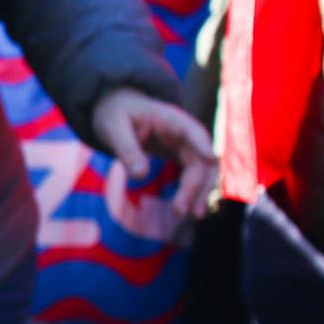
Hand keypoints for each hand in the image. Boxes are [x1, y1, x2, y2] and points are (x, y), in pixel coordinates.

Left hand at [91, 85, 217, 225]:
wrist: (117, 108)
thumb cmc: (115, 114)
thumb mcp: (113, 129)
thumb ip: (127, 150)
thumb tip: (139, 176)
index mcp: (169, 118)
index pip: (192, 130)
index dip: (202, 144)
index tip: (211, 159)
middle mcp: (184, 132)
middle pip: (199, 158)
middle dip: (195, 185)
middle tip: (181, 211)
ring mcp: (185, 144)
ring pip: (201, 169)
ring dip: (198, 191)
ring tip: (192, 215)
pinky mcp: (181, 155)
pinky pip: (194, 174)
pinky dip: (193, 190)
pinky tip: (189, 209)